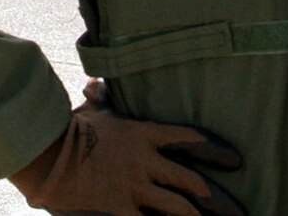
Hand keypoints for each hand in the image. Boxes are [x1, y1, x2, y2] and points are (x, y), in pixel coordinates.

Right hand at [9, 92, 246, 215]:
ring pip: (180, 209)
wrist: (48, 154)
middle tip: (239, 210)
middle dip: (218, 199)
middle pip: (192, 182)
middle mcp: (146, 162)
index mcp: (142, 134)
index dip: (215, 150)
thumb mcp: (90, 110)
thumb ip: (100, 97)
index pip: (188, 139)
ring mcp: (136, 187)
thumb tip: (97, 85)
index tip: (235, 159)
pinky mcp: (123, 208)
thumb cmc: (68, 128)